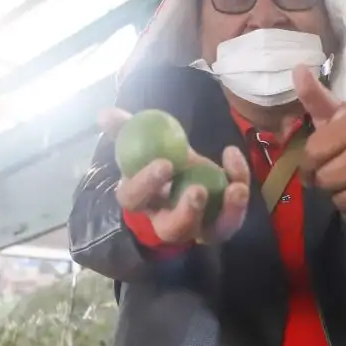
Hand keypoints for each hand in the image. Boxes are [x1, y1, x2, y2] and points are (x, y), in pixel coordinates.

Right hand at [101, 109, 251, 244]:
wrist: (184, 175)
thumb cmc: (160, 160)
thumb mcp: (142, 143)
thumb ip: (124, 129)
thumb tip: (104, 113)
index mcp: (140, 200)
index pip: (135, 199)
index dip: (147, 184)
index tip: (165, 163)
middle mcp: (166, 222)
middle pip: (172, 229)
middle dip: (186, 212)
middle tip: (198, 190)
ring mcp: (197, 228)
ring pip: (210, 232)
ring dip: (226, 212)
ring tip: (236, 189)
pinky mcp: (220, 227)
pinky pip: (233, 218)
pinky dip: (240, 193)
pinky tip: (237, 165)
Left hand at [294, 67, 345, 229]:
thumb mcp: (342, 114)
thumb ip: (316, 97)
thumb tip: (296, 69)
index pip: (314, 153)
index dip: (308, 162)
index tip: (316, 162)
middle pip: (326, 180)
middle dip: (324, 179)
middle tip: (335, 172)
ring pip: (340, 201)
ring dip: (338, 196)